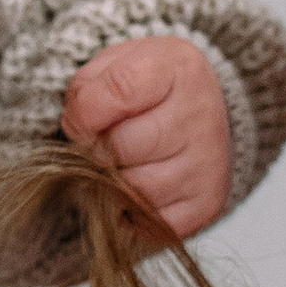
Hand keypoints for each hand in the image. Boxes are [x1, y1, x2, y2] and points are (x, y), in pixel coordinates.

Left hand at [62, 33, 231, 241]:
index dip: (86, 110)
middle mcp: (201, 117)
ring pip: (130, 189)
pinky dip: (132, 211)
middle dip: (99, 148)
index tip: (86, 114)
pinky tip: (140, 186)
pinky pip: (147, 222)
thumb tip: (79, 130)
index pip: (117, 91)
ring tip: (125, 163)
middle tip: (107, 141)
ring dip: (114, 181)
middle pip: (120, 146)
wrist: (201, 114)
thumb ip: (87, 88)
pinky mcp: (205, 205)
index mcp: (180, 70)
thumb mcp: (118, 64)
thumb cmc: (152, 89)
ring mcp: (207, 165)